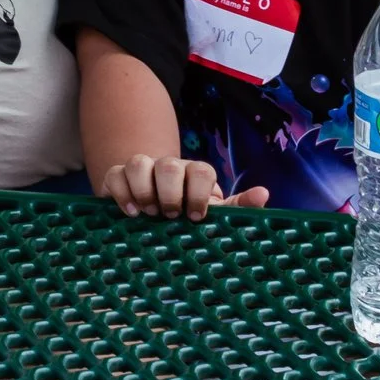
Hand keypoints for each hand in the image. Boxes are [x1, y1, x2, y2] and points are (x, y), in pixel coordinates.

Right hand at [100, 155, 266, 220]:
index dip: (198, 191)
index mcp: (194, 173)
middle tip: (171, 215)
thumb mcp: (216, 213)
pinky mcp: (117, 176)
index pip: (201, 170)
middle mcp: (168, 167)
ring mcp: (142, 169)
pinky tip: (129, 212)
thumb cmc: (190, 212)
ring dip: (143, 190)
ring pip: (139, 163)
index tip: (196, 216)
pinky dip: (121, 192)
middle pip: (169, 165)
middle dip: (170, 192)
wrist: (156, 208)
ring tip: (149, 213)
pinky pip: (115, 174)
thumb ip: (239, 206)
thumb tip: (264, 193)